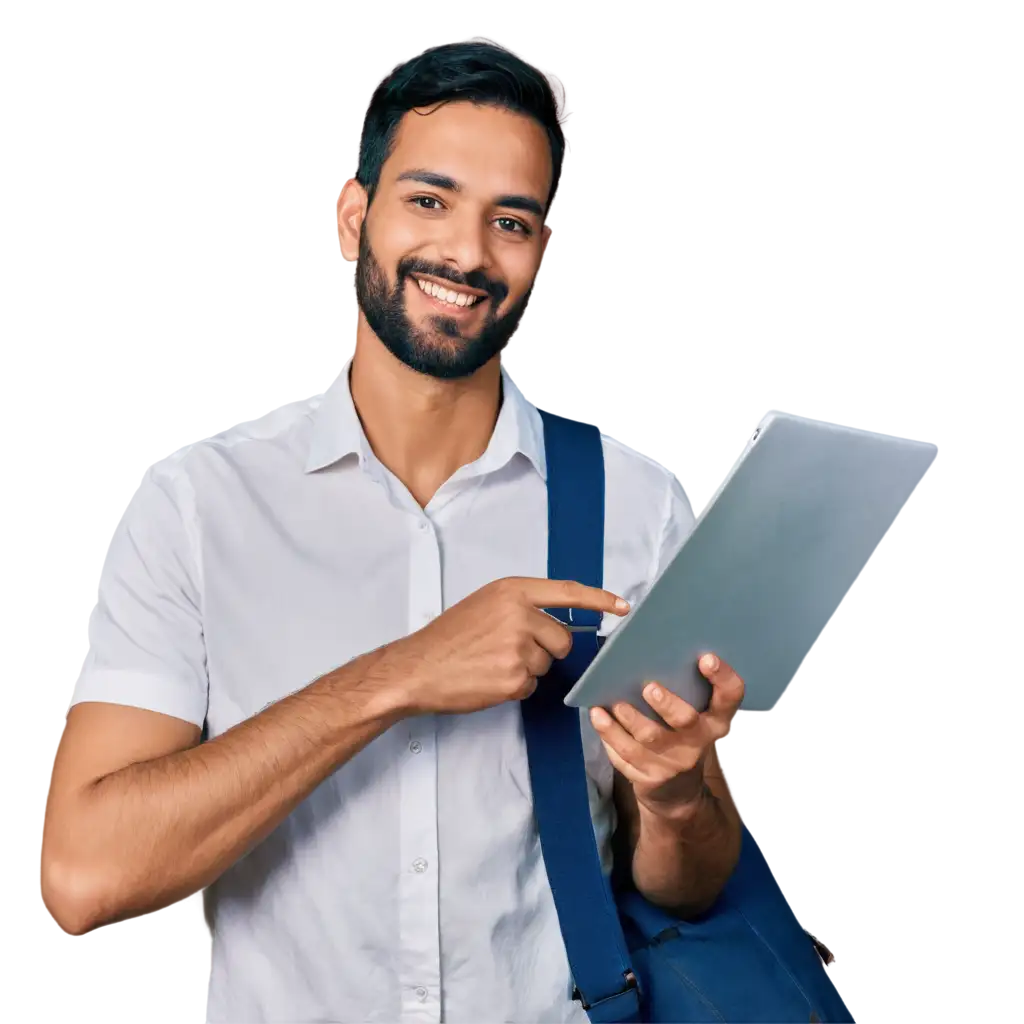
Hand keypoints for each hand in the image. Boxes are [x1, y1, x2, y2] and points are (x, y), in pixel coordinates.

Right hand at [385, 577, 629, 716]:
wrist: (417, 668)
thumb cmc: (448, 638)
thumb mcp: (485, 604)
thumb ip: (521, 607)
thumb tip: (556, 623)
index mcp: (512, 591)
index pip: (568, 592)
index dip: (600, 599)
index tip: (622, 606)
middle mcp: (519, 615)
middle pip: (563, 639)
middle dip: (547, 650)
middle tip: (509, 651)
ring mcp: (518, 647)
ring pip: (547, 664)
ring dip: (527, 669)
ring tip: (492, 664)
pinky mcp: (515, 678)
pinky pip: (532, 686)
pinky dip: (515, 687)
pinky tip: (489, 679)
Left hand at [590, 653, 744, 818]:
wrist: (677, 792)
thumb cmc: (681, 734)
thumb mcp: (694, 714)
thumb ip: (683, 689)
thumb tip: (650, 644)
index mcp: (715, 720)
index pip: (729, 697)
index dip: (722, 678)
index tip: (706, 657)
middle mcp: (698, 742)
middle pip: (686, 721)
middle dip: (667, 705)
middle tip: (649, 688)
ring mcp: (672, 763)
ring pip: (649, 740)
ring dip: (630, 720)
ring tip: (614, 703)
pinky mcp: (648, 777)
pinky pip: (626, 757)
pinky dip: (609, 736)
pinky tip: (598, 717)